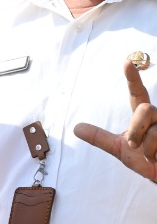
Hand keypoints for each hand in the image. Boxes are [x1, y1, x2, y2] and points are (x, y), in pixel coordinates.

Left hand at [73, 60, 156, 180]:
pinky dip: (156, 156)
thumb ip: (100, 138)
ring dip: (148, 149)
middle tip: (134, 146)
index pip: (137, 94)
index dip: (132, 79)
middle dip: (136, 130)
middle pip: (145, 109)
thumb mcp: (120, 149)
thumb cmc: (146, 161)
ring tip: (151, 157)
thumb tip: (76, 128)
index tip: (126, 62)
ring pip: (155, 130)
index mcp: (144, 117)